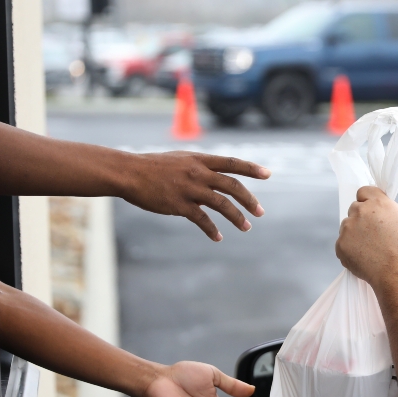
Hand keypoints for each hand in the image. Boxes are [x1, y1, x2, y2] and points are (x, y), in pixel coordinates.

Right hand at [122, 151, 270, 240]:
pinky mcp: (179, 204)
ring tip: (246, 227)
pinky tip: (217, 237)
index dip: (251, 168)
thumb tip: (214, 177)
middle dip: (249, 199)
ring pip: (222, 204)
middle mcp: (198, 172)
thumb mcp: (179, 160)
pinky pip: (202, 219)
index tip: (268, 174)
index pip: (231, 162)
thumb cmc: (152, 167)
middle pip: (232, 185)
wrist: (129, 172)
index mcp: (199, 159)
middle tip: (260, 212)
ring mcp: (189, 188)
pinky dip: (212, 230)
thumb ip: (198, 167)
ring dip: (237, 217)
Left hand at [335, 186, 397, 290]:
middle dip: (360, 219)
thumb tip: (373, 210)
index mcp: (378, 203)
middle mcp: (360, 211)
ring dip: (354, 234)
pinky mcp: (340, 244)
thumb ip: (384, 210)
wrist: (397, 273)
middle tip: (372, 235)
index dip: (367, 201)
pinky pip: (342, 243)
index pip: (363, 191)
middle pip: (354, 209)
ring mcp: (348, 228)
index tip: (370, 210)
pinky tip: (364, 258)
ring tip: (370, 250)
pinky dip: (349, 250)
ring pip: (347, 227)